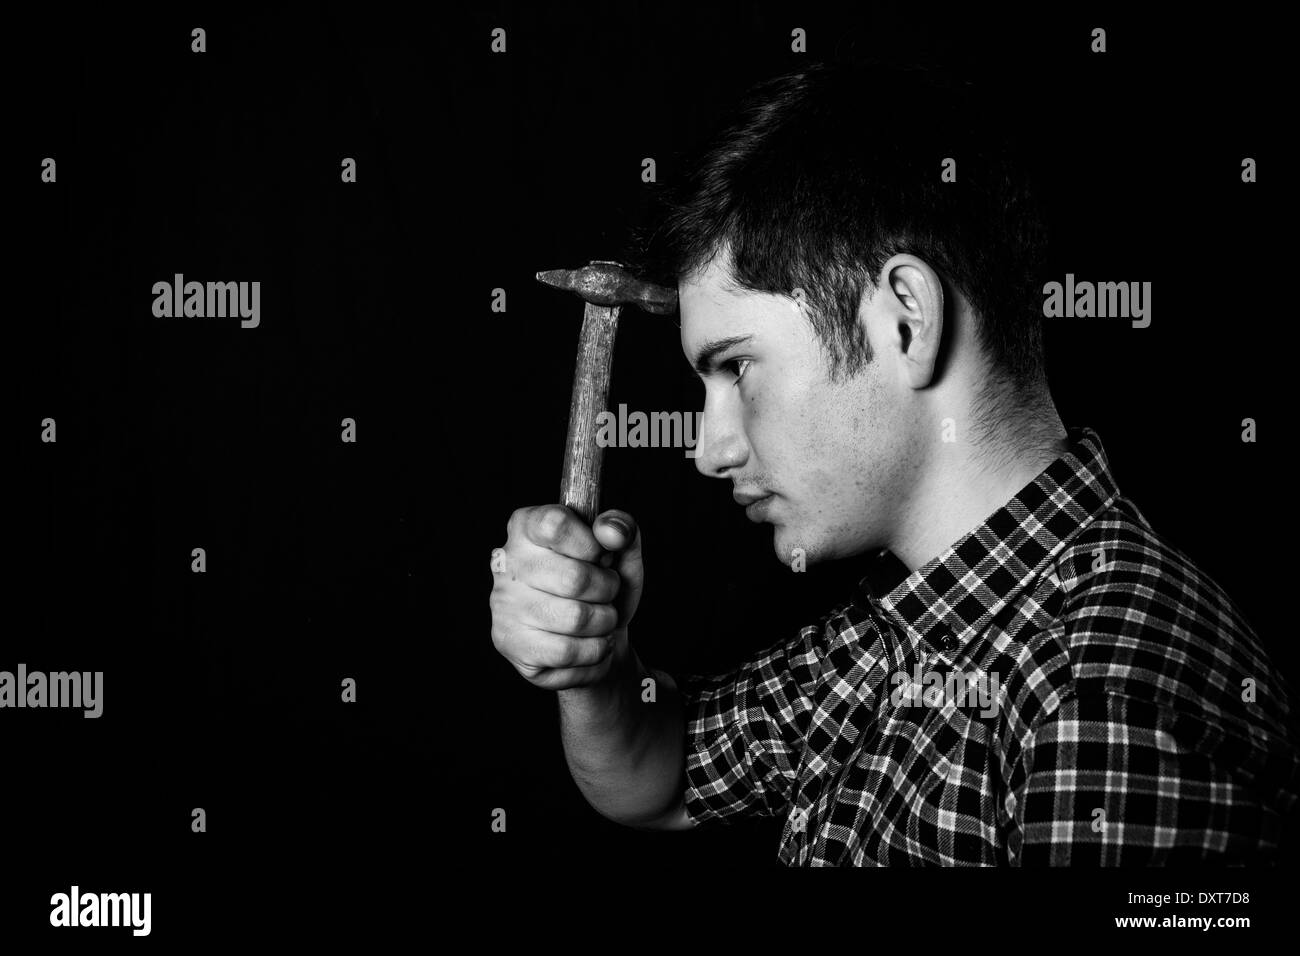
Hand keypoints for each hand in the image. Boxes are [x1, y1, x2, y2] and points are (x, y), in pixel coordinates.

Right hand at [489, 505, 643, 690]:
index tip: (601, 556)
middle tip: (607, 593)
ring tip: (601, 619)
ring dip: (604, 623)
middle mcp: (508, 563)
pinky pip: (567, 653)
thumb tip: (611, 531)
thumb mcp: (621, 551)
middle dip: (608, 590)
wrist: (598, 637)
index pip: (555, 525)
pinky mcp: (509, 644)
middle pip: (574, 579)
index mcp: (527, 526)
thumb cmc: (604, 586)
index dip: (591, 545)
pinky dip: (594, 652)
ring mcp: (504, 605)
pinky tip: (591, 643)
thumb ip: (622, 529)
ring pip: (575, 619)